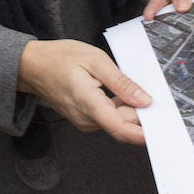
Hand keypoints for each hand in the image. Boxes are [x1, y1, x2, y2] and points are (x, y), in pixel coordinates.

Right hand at [16, 39, 149, 146]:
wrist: (32, 66)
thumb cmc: (59, 58)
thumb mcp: (95, 60)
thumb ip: (121, 82)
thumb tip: (144, 99)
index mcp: (89, 104)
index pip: (121, 129)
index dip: (143, 134)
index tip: (161, 131)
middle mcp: (86, 119)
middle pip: (123, 124)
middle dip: (140, 112)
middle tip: (150, 91)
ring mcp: (84, 121)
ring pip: (117, 121)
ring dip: (129, 109)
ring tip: (128, 86)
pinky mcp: (84, 119)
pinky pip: (108, 118)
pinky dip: (119, 108)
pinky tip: (118, 92)